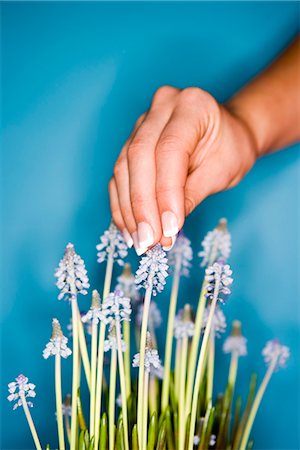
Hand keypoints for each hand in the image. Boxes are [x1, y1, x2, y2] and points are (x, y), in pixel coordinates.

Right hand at [109, 85, 257, 253]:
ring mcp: (142, 121)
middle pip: (139, 157)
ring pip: (123, 167)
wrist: (225, 135)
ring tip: (140, 241)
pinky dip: (122, 204)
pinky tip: (129, 228)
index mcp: (191, 106)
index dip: (166, 194)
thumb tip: (166, 228)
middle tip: (149, 241)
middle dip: (142, 206)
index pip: (170, 150)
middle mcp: (162, 106)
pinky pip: (119, 174)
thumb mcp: (222, 171)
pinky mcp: (131, 140)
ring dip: (129, 210)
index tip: (168, 230)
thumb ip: (193, 194)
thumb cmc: (229, 150)